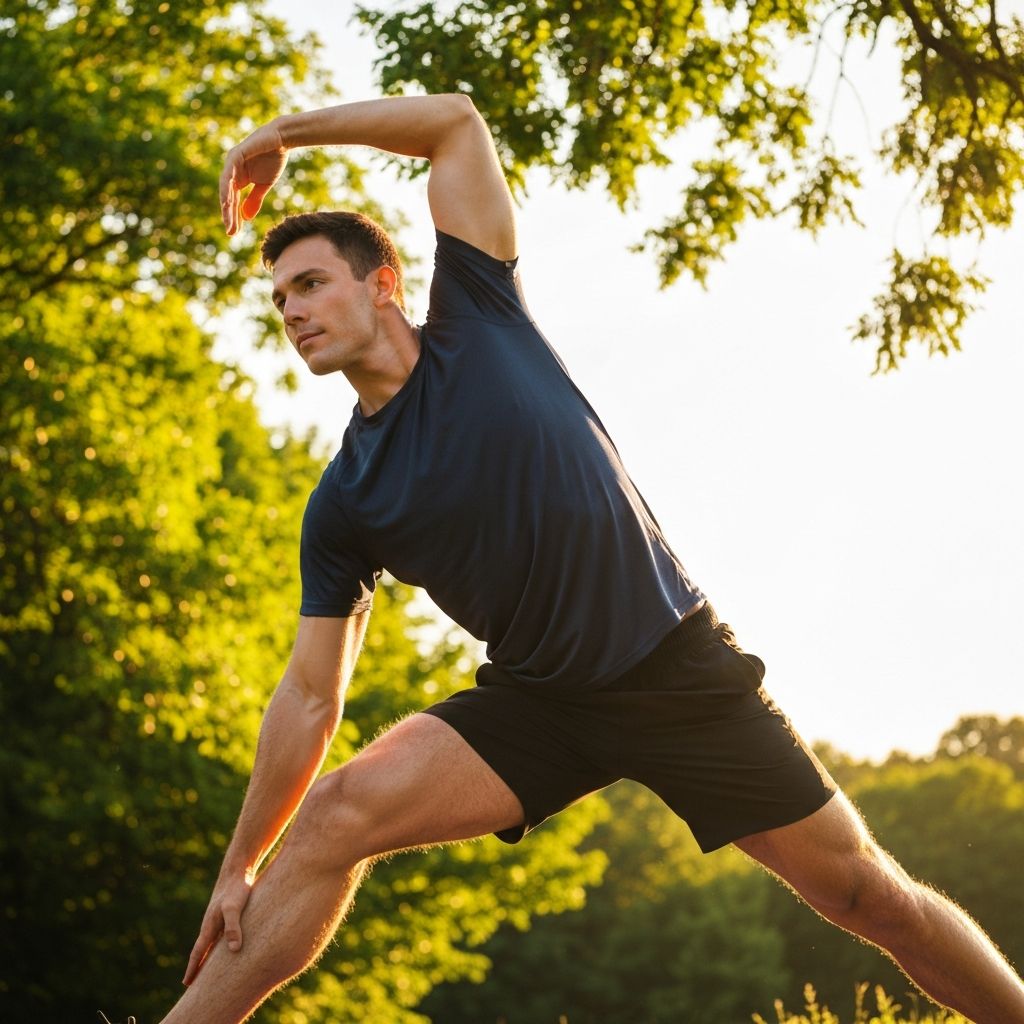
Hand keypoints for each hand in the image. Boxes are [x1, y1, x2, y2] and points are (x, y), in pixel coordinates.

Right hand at [182, 871, 253, 985]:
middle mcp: (211, 924)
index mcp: (209, 926)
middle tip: (191, 984)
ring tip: (207, 970)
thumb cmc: (236, 889)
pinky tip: (226, 948)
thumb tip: (233, 950)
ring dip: (208, 956)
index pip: (199, 952)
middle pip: (202, 950)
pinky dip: (220, 945)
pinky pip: (221, 934)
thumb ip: (233, 927)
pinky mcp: (228, 913)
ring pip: (211, 943)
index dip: (193, 968)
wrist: (238, 869)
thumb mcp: (234, 908)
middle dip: (197, 966)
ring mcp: (219, 918)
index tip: (186, 983)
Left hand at [219, 120, 288, 235]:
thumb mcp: (264, 184)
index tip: (234, 233)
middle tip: (230, 232)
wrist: (282, 141)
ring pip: (225, 188)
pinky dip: (227, 188)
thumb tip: (246, 217)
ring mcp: (232, 163)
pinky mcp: (236, 156)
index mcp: (238, 179)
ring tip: (227, 220)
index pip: (233, 201)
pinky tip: (227, 201)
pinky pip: (229, 174)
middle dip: (229, 215)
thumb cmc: (273, 159)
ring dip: (226, 205)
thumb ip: (254, 199)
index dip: (233, 217)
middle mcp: (231, 172)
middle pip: (227, 197)